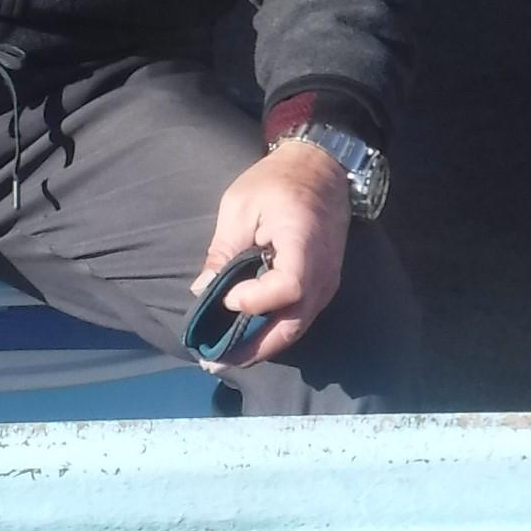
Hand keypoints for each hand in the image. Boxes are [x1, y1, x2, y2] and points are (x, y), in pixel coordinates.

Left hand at [192, 140, 348, 368]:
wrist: (320, 169)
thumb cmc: (277, 181)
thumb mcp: (240, 206)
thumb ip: (223, 251)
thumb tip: (202, 291)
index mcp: (304, 244)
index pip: (287, 287)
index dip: (254, 299)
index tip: (225, 296)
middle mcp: (323, 271)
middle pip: (292, 324)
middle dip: (252, 348)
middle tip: (213, 361)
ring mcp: (327, 282)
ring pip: (296, 327)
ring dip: (261, 347)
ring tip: (225, 358)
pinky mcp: (323, 286)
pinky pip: (299, 318)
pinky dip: (272, 333)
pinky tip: (246, 340)